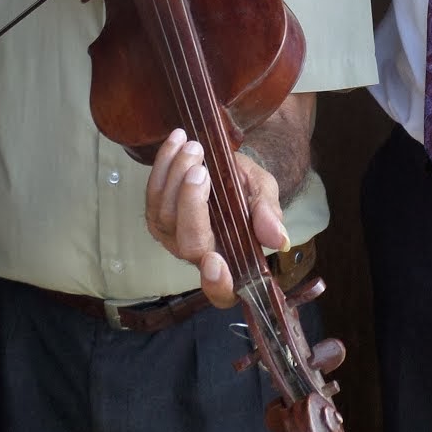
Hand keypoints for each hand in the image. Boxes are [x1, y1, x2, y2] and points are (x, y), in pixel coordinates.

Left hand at [144, 128, 289, 306]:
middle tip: (202, 170)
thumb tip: (278, 239)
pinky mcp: (156, 215)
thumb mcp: (264, 194)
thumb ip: (268, 214)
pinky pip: (152, 194)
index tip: (215, 260)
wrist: (229, 169)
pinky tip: (176, 141)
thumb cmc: (248, 190)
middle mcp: (199, 256)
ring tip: (194, 147)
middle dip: (191, 204)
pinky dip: (163, 165)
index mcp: (231, 260)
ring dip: (176, 177)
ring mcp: (173, 237)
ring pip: (165, 215)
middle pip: (189, 243)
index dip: (217, 282)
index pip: (222, 290)